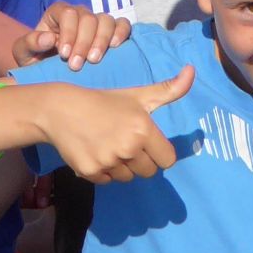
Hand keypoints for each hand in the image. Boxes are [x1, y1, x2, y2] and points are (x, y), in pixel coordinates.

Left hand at [20, 3, 133, 70]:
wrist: (51, 73)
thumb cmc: (36, 60)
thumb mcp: (24, 53)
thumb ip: (30, 43)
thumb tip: (48, 38)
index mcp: (58, 13)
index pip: (68, 13)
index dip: (68, 32)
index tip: (63, 54)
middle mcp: (80, 14)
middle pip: (89, 18)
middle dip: (84, 42)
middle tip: (76, 65)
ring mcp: (97, 22)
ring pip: (106, 20)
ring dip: (102, 40)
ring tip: (94, 61)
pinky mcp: (112, 32)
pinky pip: (123, 25)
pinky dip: (121, 33)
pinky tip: (115, 47)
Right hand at [40, 66, 191, 181]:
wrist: (60, 109)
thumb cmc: (104, 102)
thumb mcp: (138, 95)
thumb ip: (169, 90)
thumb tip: (192, 71)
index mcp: (143, 129)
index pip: (167, 160)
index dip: (158, 152)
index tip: (145, 142)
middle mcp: (128, 147)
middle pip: (148, 171)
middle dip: (141, 160)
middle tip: (123, 141)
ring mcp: (108, 161)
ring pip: (128, 177)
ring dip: (122, 166)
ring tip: (107, 145)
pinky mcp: (90, 172)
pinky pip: (108, 181)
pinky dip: (103, 171)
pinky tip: (94, 151)